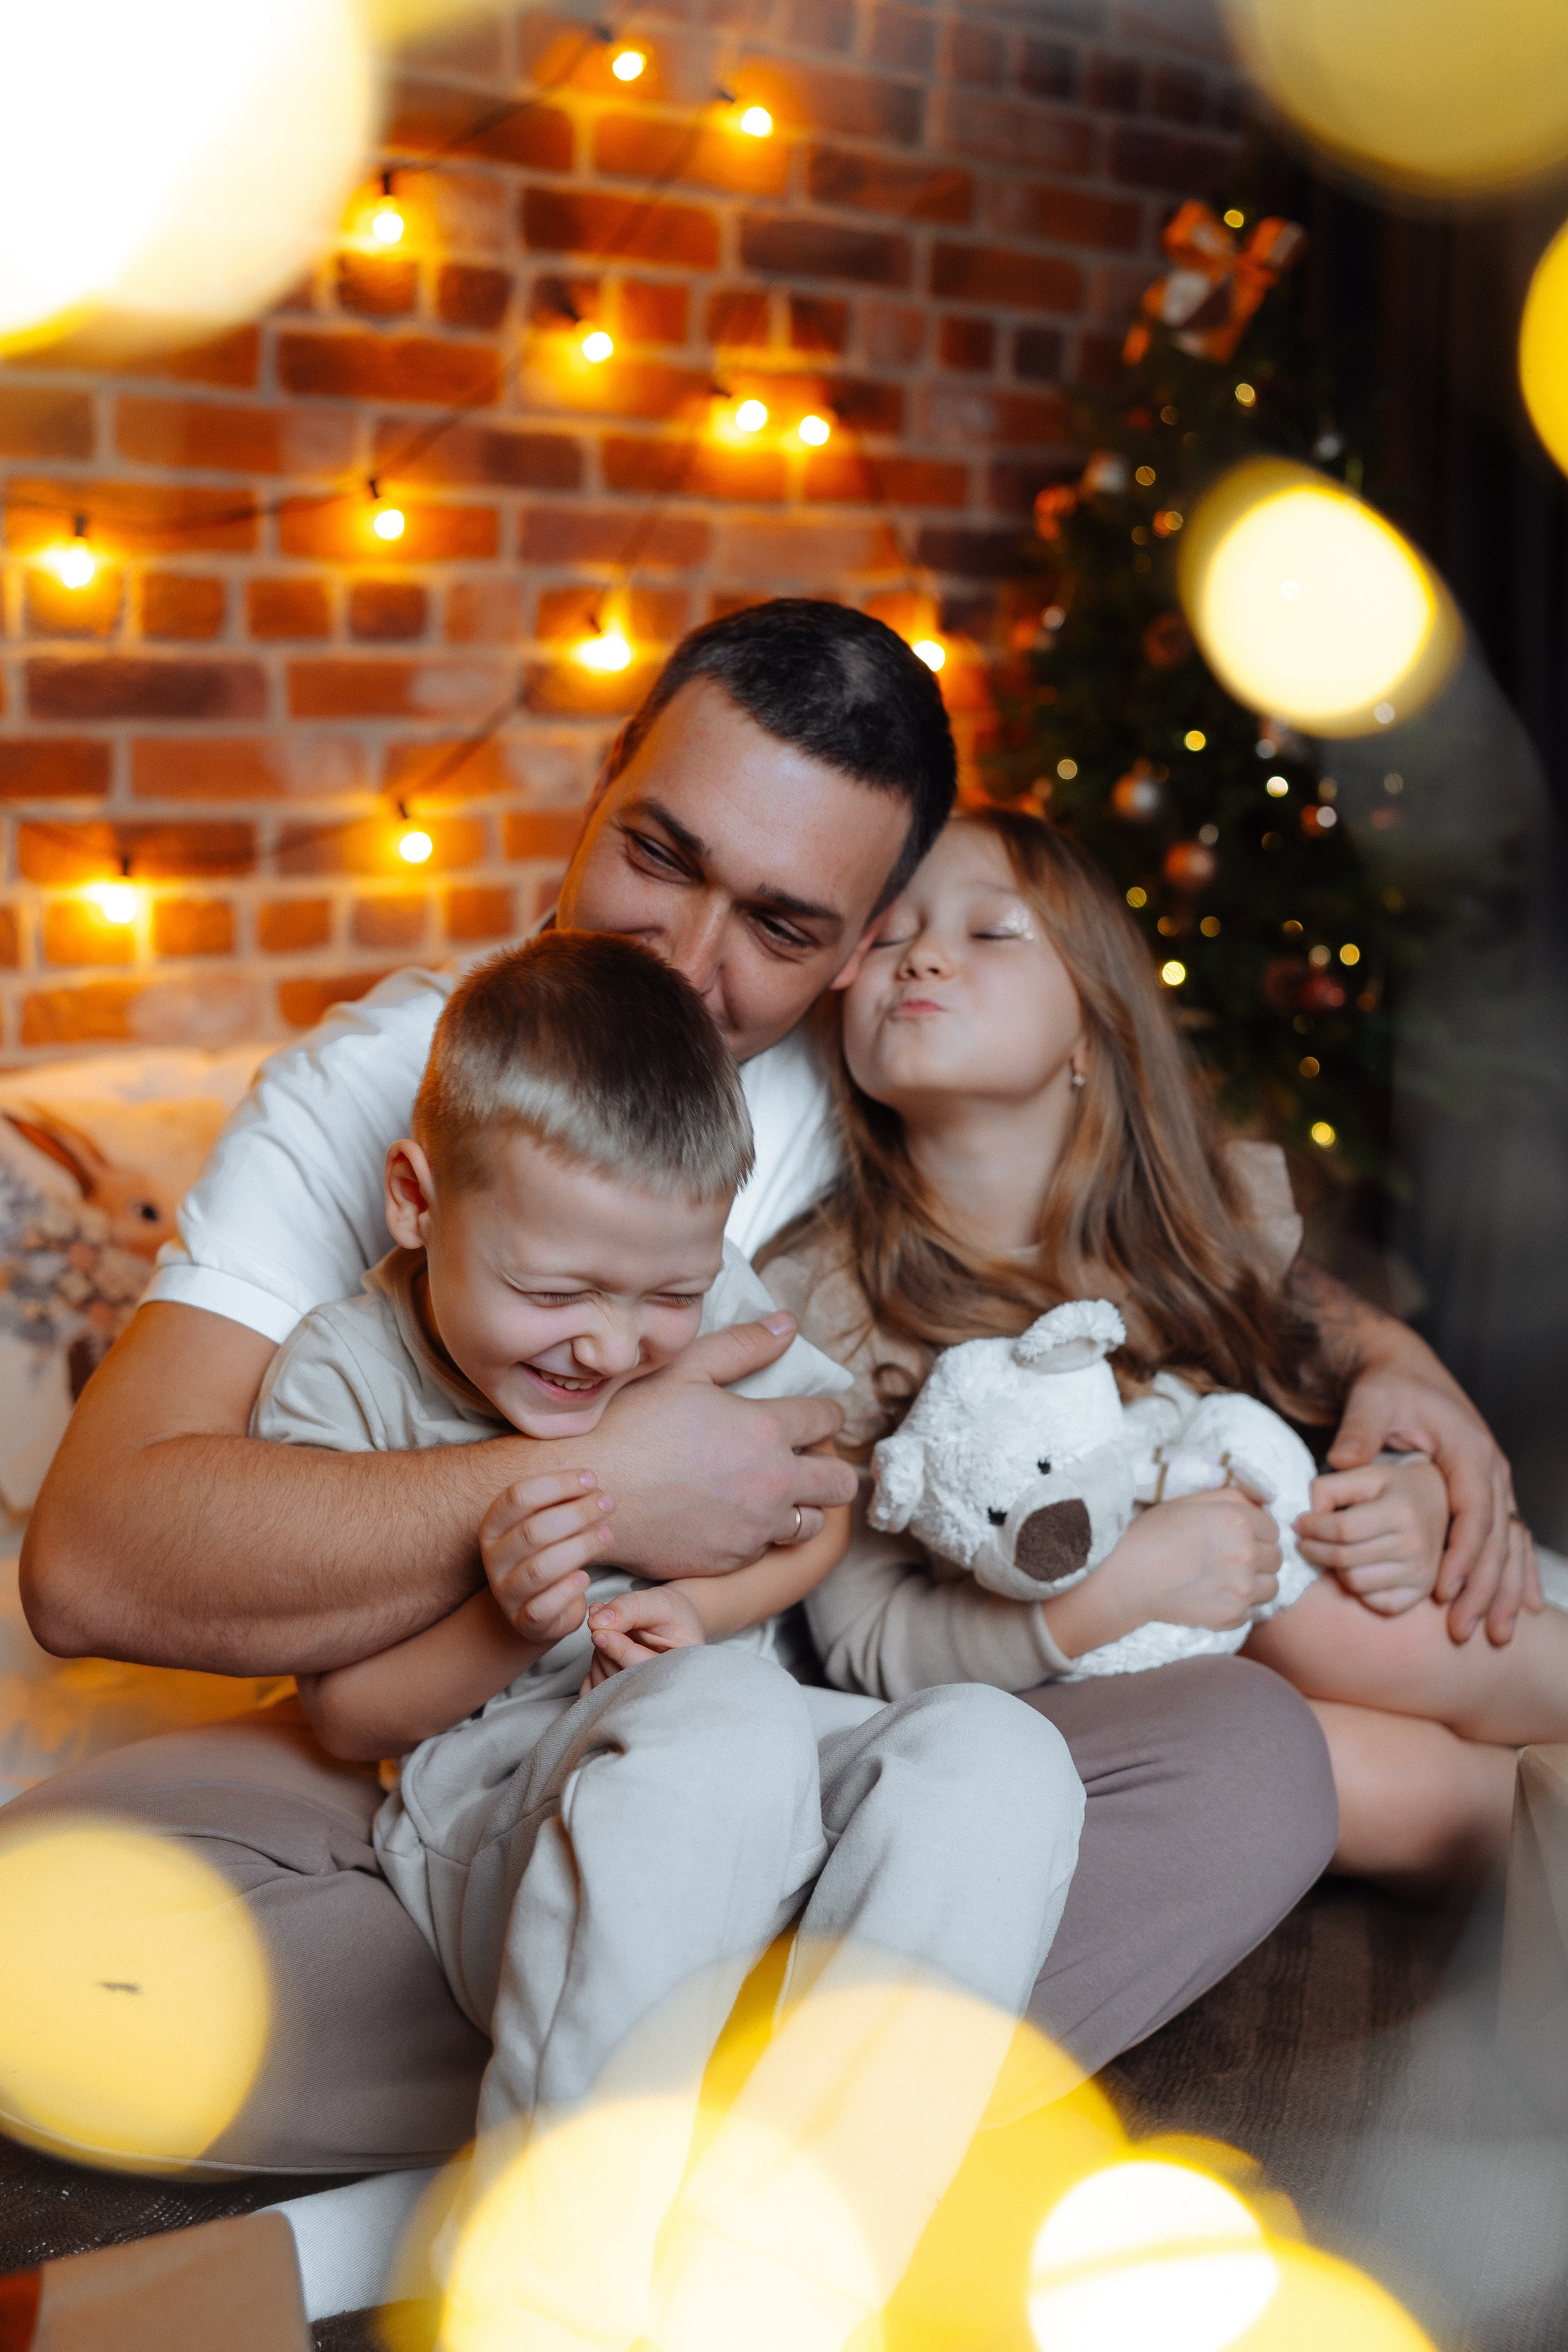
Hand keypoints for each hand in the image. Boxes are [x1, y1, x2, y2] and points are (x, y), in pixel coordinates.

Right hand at [481, 1469, 614, 1642]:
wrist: (537, 1608)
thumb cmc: (547, 1554)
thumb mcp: (546, 1524)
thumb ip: (560, 1502)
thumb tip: (589, 1480)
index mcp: (493, 1526)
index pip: (518, 1497)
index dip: (557, 1484)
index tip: (591, 1479)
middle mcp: (493, 1559)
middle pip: (533, 1531)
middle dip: (576, 1513)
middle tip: (607, 1503)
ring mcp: (506, 1592)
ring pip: (540, 1569)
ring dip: (579, 1548)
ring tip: (607, 1535)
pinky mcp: (524, 1621)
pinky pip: (543, 1607)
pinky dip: (567, 1591)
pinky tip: (585, 1578)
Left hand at [581, 1584, 705, 1691]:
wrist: (670, 1624)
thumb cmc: (668, 1613)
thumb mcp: (655, 1602)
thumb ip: (628, 1608)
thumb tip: (596, 1623)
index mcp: (682, 1670)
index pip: (645, 1669)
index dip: (619, 1651)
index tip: (599, 1633)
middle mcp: (664, 1692)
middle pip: (622, 1681)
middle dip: (606, 1650)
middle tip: (605, 1625)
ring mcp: (642, 1699)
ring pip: (606, 1687)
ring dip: (599, 1657)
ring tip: (611, 1635)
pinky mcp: (621, 1701)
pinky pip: (595, 1694)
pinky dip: (591, 1672)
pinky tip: (605, 1653)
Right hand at [589, 1315, 855, 1576]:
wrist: (589, 1493)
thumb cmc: (630, 1424)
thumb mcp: (684, 1370)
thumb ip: (742, 1346)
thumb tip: (787, 1324)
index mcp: (766, 1430)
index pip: (827, 1419)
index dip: (826, 1414)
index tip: (816, 1416)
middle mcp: (772, 1483)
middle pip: (841, 1482)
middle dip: (832, 1468)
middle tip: (807, 1460)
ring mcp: (754, 1528)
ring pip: (811, 1524)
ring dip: (800, 1506)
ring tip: (771, 1492)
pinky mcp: (732, 1561)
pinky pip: (765, 1549)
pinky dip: (756, 1533)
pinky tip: (729, 1516)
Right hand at [1103, 1487, 1282, 1633]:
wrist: (1125, 1579)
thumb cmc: (1152, 1534)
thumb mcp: (1189, 1502)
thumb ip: (1232, 1497)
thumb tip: (1263, 1503)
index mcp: (1237, 1519)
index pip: (1272, 1527)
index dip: (1255, 1532)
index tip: (1234, 1537)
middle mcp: (1246, 1553)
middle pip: (1276, 1557)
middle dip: (1258, 1556)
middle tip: (1227, 1558)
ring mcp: (1241, 1588)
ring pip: (1272, 1585)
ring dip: (1254, 1582)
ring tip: (1224, 1579)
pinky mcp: (1233, 1615)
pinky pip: (1253, 1610)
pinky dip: (1238, 1604)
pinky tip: (1213, 1596)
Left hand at [1295, 1459, 1448, 1615]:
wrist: (1438, 1503)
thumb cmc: (1392, 1488)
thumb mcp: (1362, 1475)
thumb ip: (1329, 1488)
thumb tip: (1308, 1518)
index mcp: (1402, 1510)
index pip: (1342, 1529)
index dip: (1312, 1528)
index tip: (1299, 1523)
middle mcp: (1416, 1544)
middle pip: (1345, 1558)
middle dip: (1313, 1549)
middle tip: (1304, 1540)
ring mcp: (1421, 1572)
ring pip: (1355, 1583)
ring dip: (1335, 1569)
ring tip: (1334, 1551)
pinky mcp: (1420, 1592)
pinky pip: (1373, 1602)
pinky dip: (1358, 1589)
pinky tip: (1356, 1567)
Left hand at [1328, 1364, 1540, 1644]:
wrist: (1405, 1369)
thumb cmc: (1387, 1387)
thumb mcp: (1371, 1399)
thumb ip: (1359, 1430)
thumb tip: (1343, 1462)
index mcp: (1467, 1449)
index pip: (1472, 1510)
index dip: (1462, 1553)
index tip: (1446, 1590)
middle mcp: (1489, 1468)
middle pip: (1496, 1537)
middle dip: (1484, 1586)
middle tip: (1467, 1629)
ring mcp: (1493, 1482)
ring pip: (1508, 1545)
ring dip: (1502, 1590)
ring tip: (1495, 1634)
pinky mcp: (1486, 1492)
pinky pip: (1509, 1541)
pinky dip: (1516, 1575)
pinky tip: (1522, 1609)